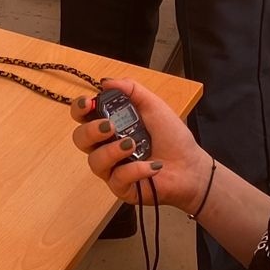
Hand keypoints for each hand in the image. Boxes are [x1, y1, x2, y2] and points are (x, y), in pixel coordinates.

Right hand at [70, 78, 206, 211]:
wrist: (191, 166)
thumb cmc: (172, 137)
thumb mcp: (153, 106)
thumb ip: (131, 90)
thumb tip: (105, 82)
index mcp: (109, 124)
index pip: (82, 116)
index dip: (79, 109)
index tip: (88, 104)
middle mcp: (105, 146)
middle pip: (80, 139)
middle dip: (91, 131)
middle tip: (110, 126)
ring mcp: (112, 168)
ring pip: (94, 161)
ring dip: (111, 151)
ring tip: (132, 145)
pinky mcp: (121, 188)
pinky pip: (116, 179)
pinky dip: (134, 170)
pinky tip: (150, 165)